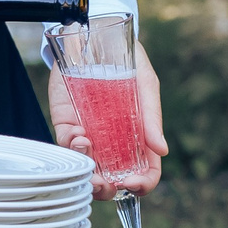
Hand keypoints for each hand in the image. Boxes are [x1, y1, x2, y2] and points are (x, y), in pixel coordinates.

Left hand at [49, 39, 167, 196]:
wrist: (96, 38)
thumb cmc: (129, 63)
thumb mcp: (146, 85)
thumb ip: (152, 116)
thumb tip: (161, 150)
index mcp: (139, 139)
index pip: (144, 172)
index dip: (141, 185)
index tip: (131, 183)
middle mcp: (114, 143)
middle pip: (112, 179)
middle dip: (107, 189)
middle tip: (103, 184)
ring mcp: (90, 134)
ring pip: (87, 167)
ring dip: (86, 171)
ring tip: (88, 150)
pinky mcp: (67, 122)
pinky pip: (66, 143)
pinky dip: (72, 145)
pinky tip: (80, 135)